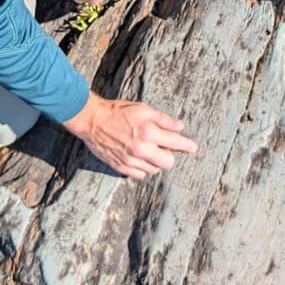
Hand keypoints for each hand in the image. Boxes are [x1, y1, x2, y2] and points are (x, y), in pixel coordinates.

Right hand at [62, 90, 197, 179]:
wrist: (92, 120)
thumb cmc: (117, 112)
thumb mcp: (142, 109)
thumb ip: (163, 120)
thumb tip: (179, 127)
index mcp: (148, 132)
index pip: (175, 143)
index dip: (187, 145)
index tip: (193, 147)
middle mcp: (141, 149)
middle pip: (168, 163)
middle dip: (168, 154)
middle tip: (162, 145)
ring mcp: (130, 160)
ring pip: (154, 169)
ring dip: (154, 160)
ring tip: (146, 148)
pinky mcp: (120, 167)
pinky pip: (140, 174)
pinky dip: (142, 167)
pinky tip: (137, 156)